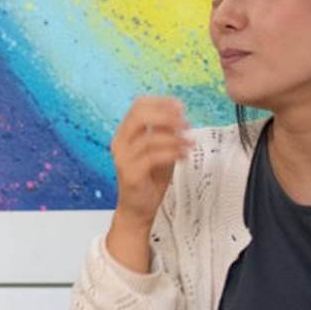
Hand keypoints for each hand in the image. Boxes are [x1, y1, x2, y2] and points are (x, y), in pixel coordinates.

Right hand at [109, 96, 189, 227]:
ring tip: (190, 144)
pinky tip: (184, 156)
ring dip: (175, 138)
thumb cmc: (149, 178)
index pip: (138, 106)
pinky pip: (152, 157)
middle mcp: (120, 143)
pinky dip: (172, 154)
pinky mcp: (130, 173)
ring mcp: (123, 158)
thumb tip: (178, 114)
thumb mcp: (160, 148)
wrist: (139, 207)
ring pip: (149, 138)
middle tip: (186, 124)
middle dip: (167, 117)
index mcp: (125, 133)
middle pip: (139, 116)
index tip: (181, 107)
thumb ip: (164, 132)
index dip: (162, 102)